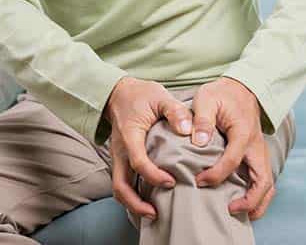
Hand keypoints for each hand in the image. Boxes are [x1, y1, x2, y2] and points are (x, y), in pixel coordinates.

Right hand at [103, 76, 194, 220]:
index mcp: (130, 136)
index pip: (138, 162)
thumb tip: (188, 130)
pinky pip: (122, 182)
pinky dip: (132, 195)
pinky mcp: (120, 160)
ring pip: (118, 187)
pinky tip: (147, 200)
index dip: (154, 175)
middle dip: (136, 203)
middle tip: (156, 212)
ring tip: (153, 212)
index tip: (171, 181)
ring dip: (132, 203)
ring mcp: (117, 157)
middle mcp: (120, 150)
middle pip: (120, 185)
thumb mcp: (160, 96)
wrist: (118, 93)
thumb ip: (175, 111)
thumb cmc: (140, 95)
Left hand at [191, 76, 273, 220]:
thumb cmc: (222, 94)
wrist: (242, 88)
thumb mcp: (207, 99)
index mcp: (243, 133)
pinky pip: (264, 180)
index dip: (216, 174)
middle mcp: (256, 146)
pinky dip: (258, 194)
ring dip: (258, 202)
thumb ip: (202, 119)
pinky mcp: (257, 156)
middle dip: (250, 200)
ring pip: (268, 184)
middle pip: (264, 181)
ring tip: (240, 214)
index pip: (233, 160)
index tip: (199, 181)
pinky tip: (243, 203)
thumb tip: (198, 141)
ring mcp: (260, 152)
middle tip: (230, 210)